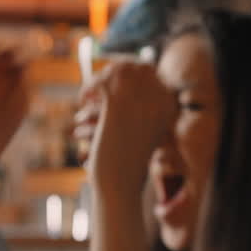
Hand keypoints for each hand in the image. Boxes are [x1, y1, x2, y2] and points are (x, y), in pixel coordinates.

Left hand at [82, 60, 176, 192]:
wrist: (120, 184)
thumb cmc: (130, 162)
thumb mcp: (141, 131)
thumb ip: (139, 107)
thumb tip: (123, 79)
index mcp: (167, 106)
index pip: (148, 71)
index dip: (129, 70)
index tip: (112, 77)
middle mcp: (157, 100)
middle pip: (133, 66)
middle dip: (113, 70)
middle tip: (99, 83)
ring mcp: (138, 101)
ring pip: (115, 72)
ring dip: (99, 80)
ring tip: (88, 94)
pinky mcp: (116, 106)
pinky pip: (100, 83)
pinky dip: (88, 88)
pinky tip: (83, 100)